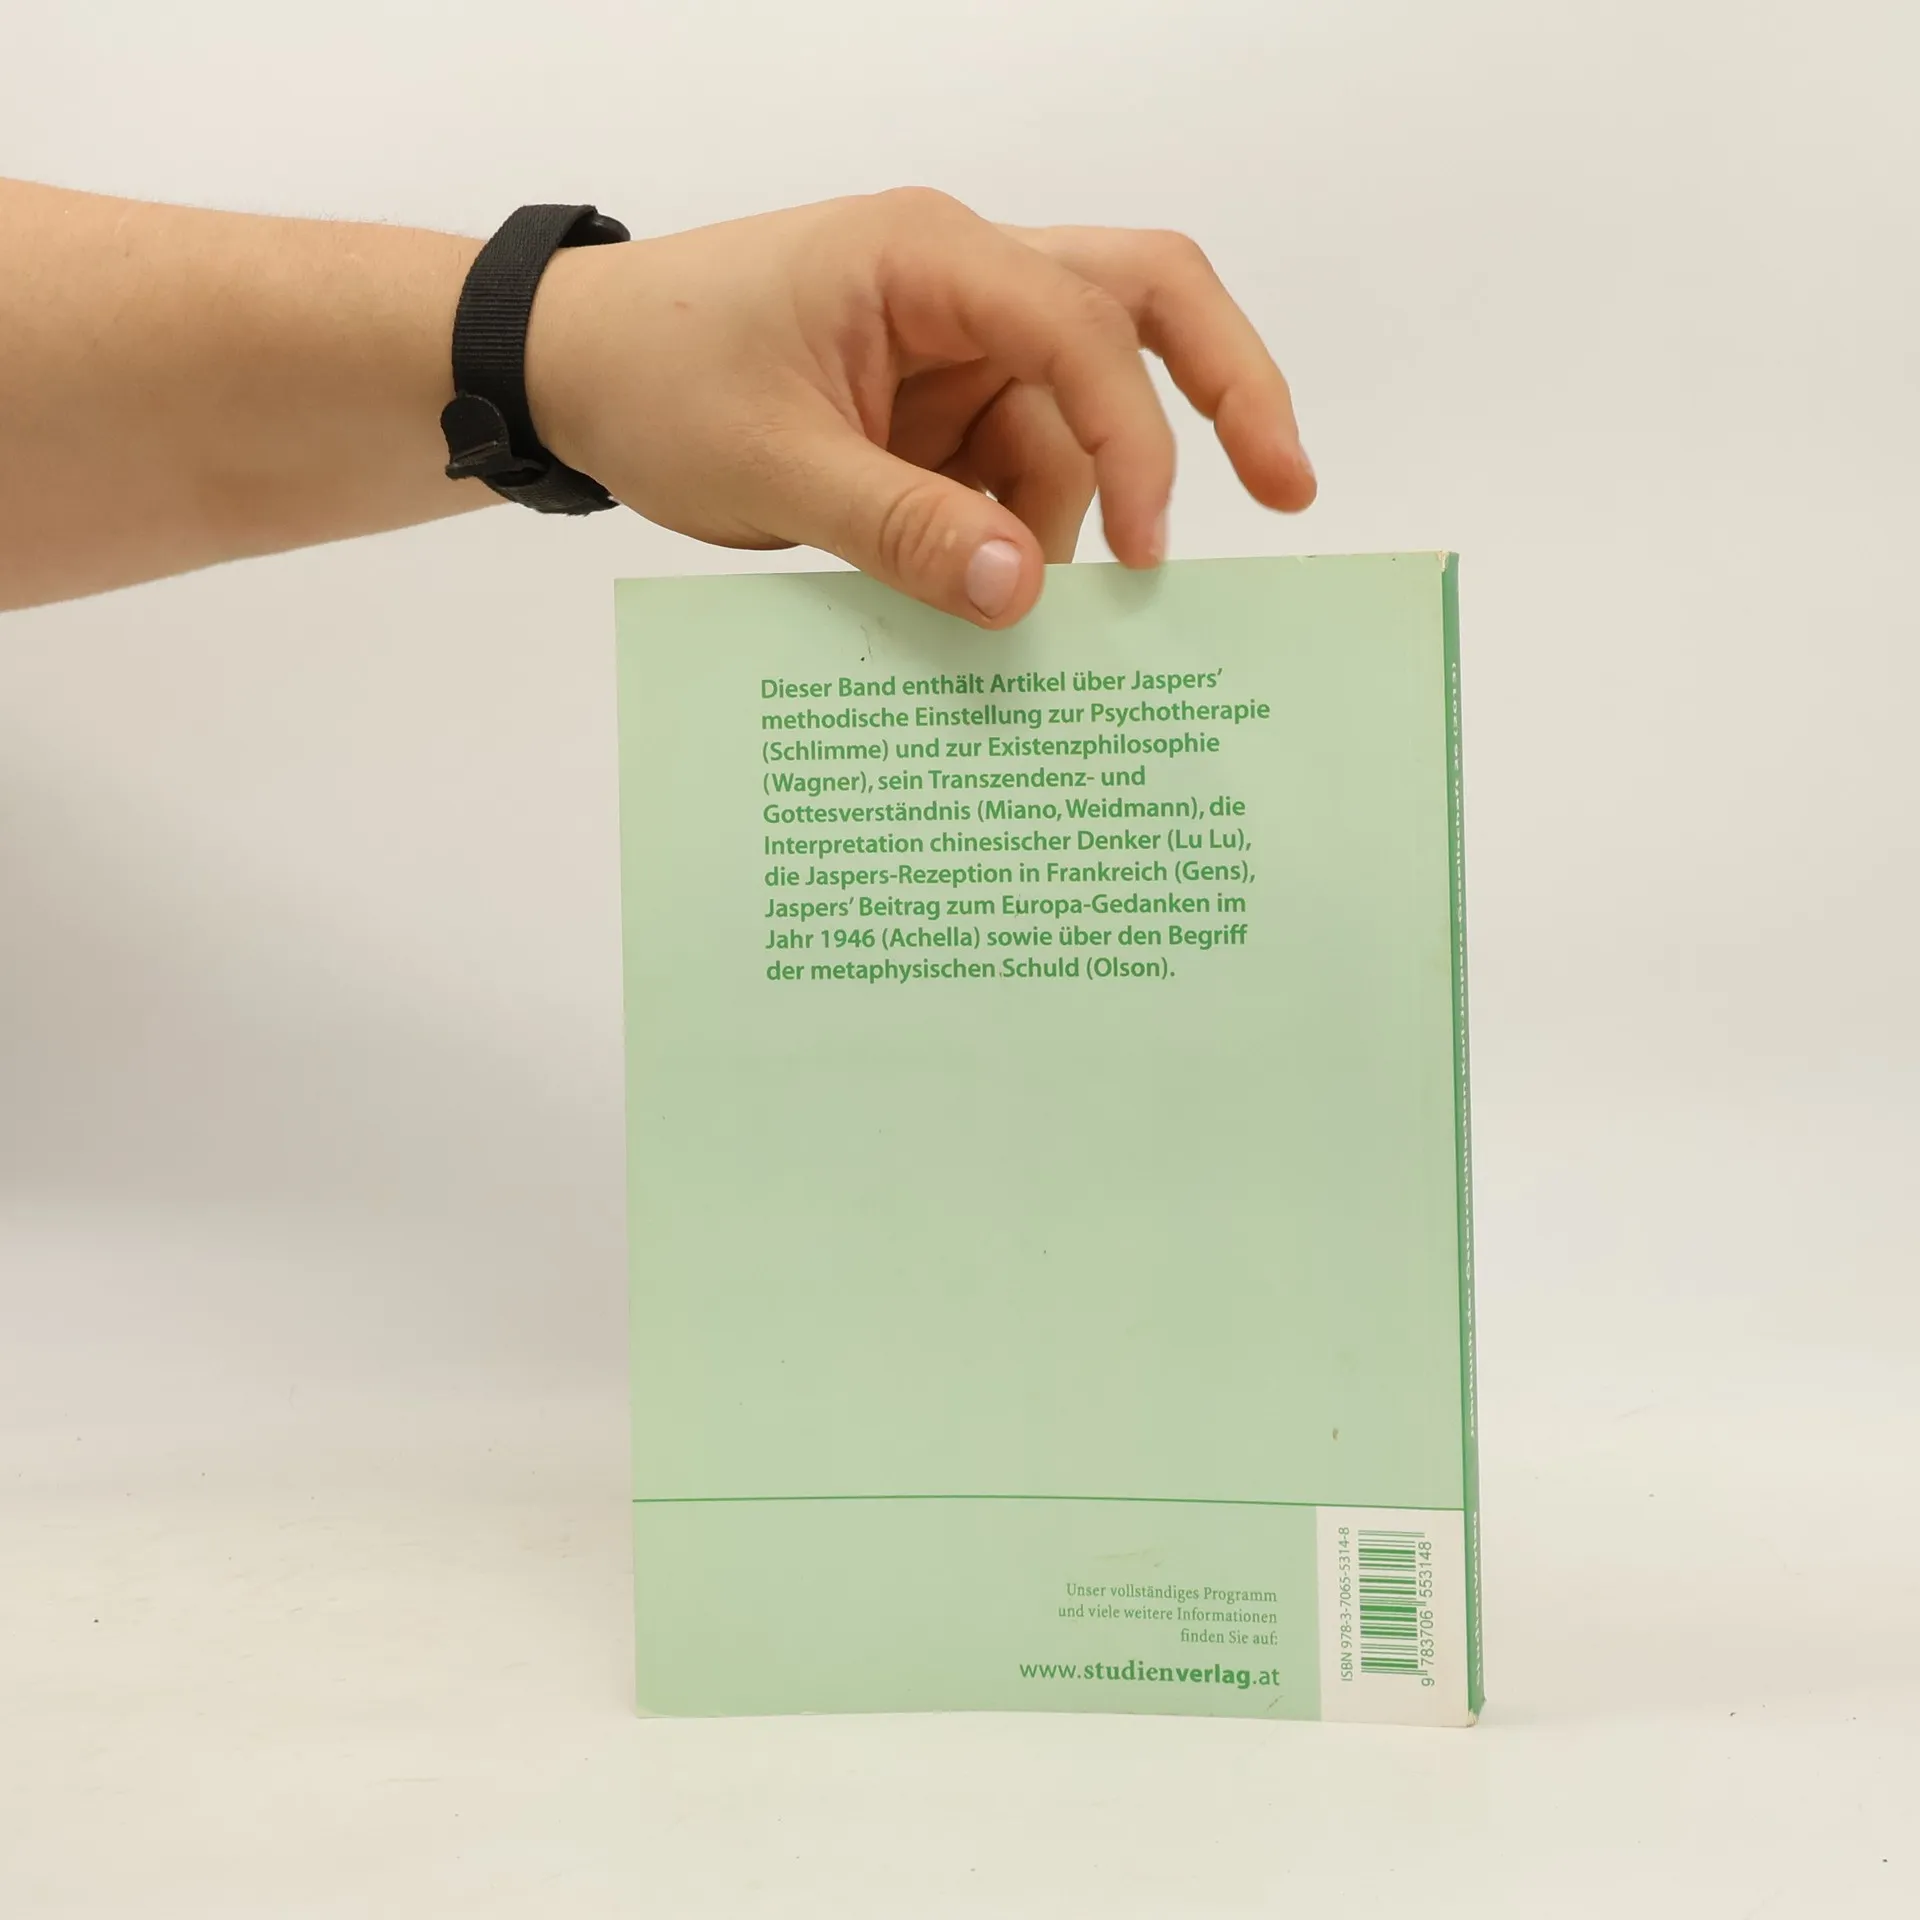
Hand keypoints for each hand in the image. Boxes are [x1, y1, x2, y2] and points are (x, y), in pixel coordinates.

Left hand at [525, 188, 1314, 627]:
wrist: (573, 374)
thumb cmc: (653, 378)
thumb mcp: (774, 465)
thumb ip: (902, 529)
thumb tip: (1026, 595)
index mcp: (929, 256)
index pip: (1085, 319)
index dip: (1139, 435)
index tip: (1149, 551)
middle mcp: (964, 283)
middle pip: (1141, 304)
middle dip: (1224, 390)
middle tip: (1290, 488)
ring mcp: (956, 346)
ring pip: (1076, 418)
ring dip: (1068, 516)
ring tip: (1008, 609)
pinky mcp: (939, 406)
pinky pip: (1020, 465)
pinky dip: (1021, 532)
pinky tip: (993, 594)